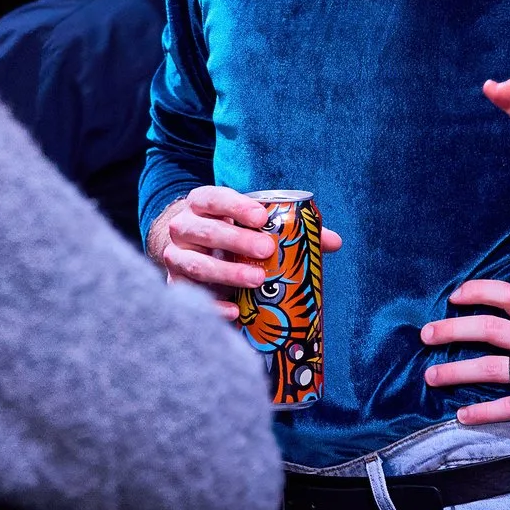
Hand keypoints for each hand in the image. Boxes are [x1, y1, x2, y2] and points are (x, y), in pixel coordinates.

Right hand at [148, 186, 342, 320]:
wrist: (190, 247)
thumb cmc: (230, 231)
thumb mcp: (251, 222)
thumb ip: (291, 228)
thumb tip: (333, 241)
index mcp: (201, 203)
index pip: (213, 198)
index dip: (236, 206)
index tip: (261, 217)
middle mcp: (183, 227)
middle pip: (205, 231)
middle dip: (236, 240)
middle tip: (267, 250)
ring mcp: (176, 256)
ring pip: (196, 263)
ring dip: (227, 273)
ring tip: (257, 280)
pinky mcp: (176, 283)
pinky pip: (189, 295)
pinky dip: (213, 305)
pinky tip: (235, 311)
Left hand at [420, 279, 509, 426]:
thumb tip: (507, 315)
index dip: (480, 292)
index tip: (454, 296)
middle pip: (491, 329)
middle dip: (453, 329)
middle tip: (427, 335)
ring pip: (493, 367)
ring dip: (456, 371)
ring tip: (431, 377)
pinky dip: (483, 412)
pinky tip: (462, 415)